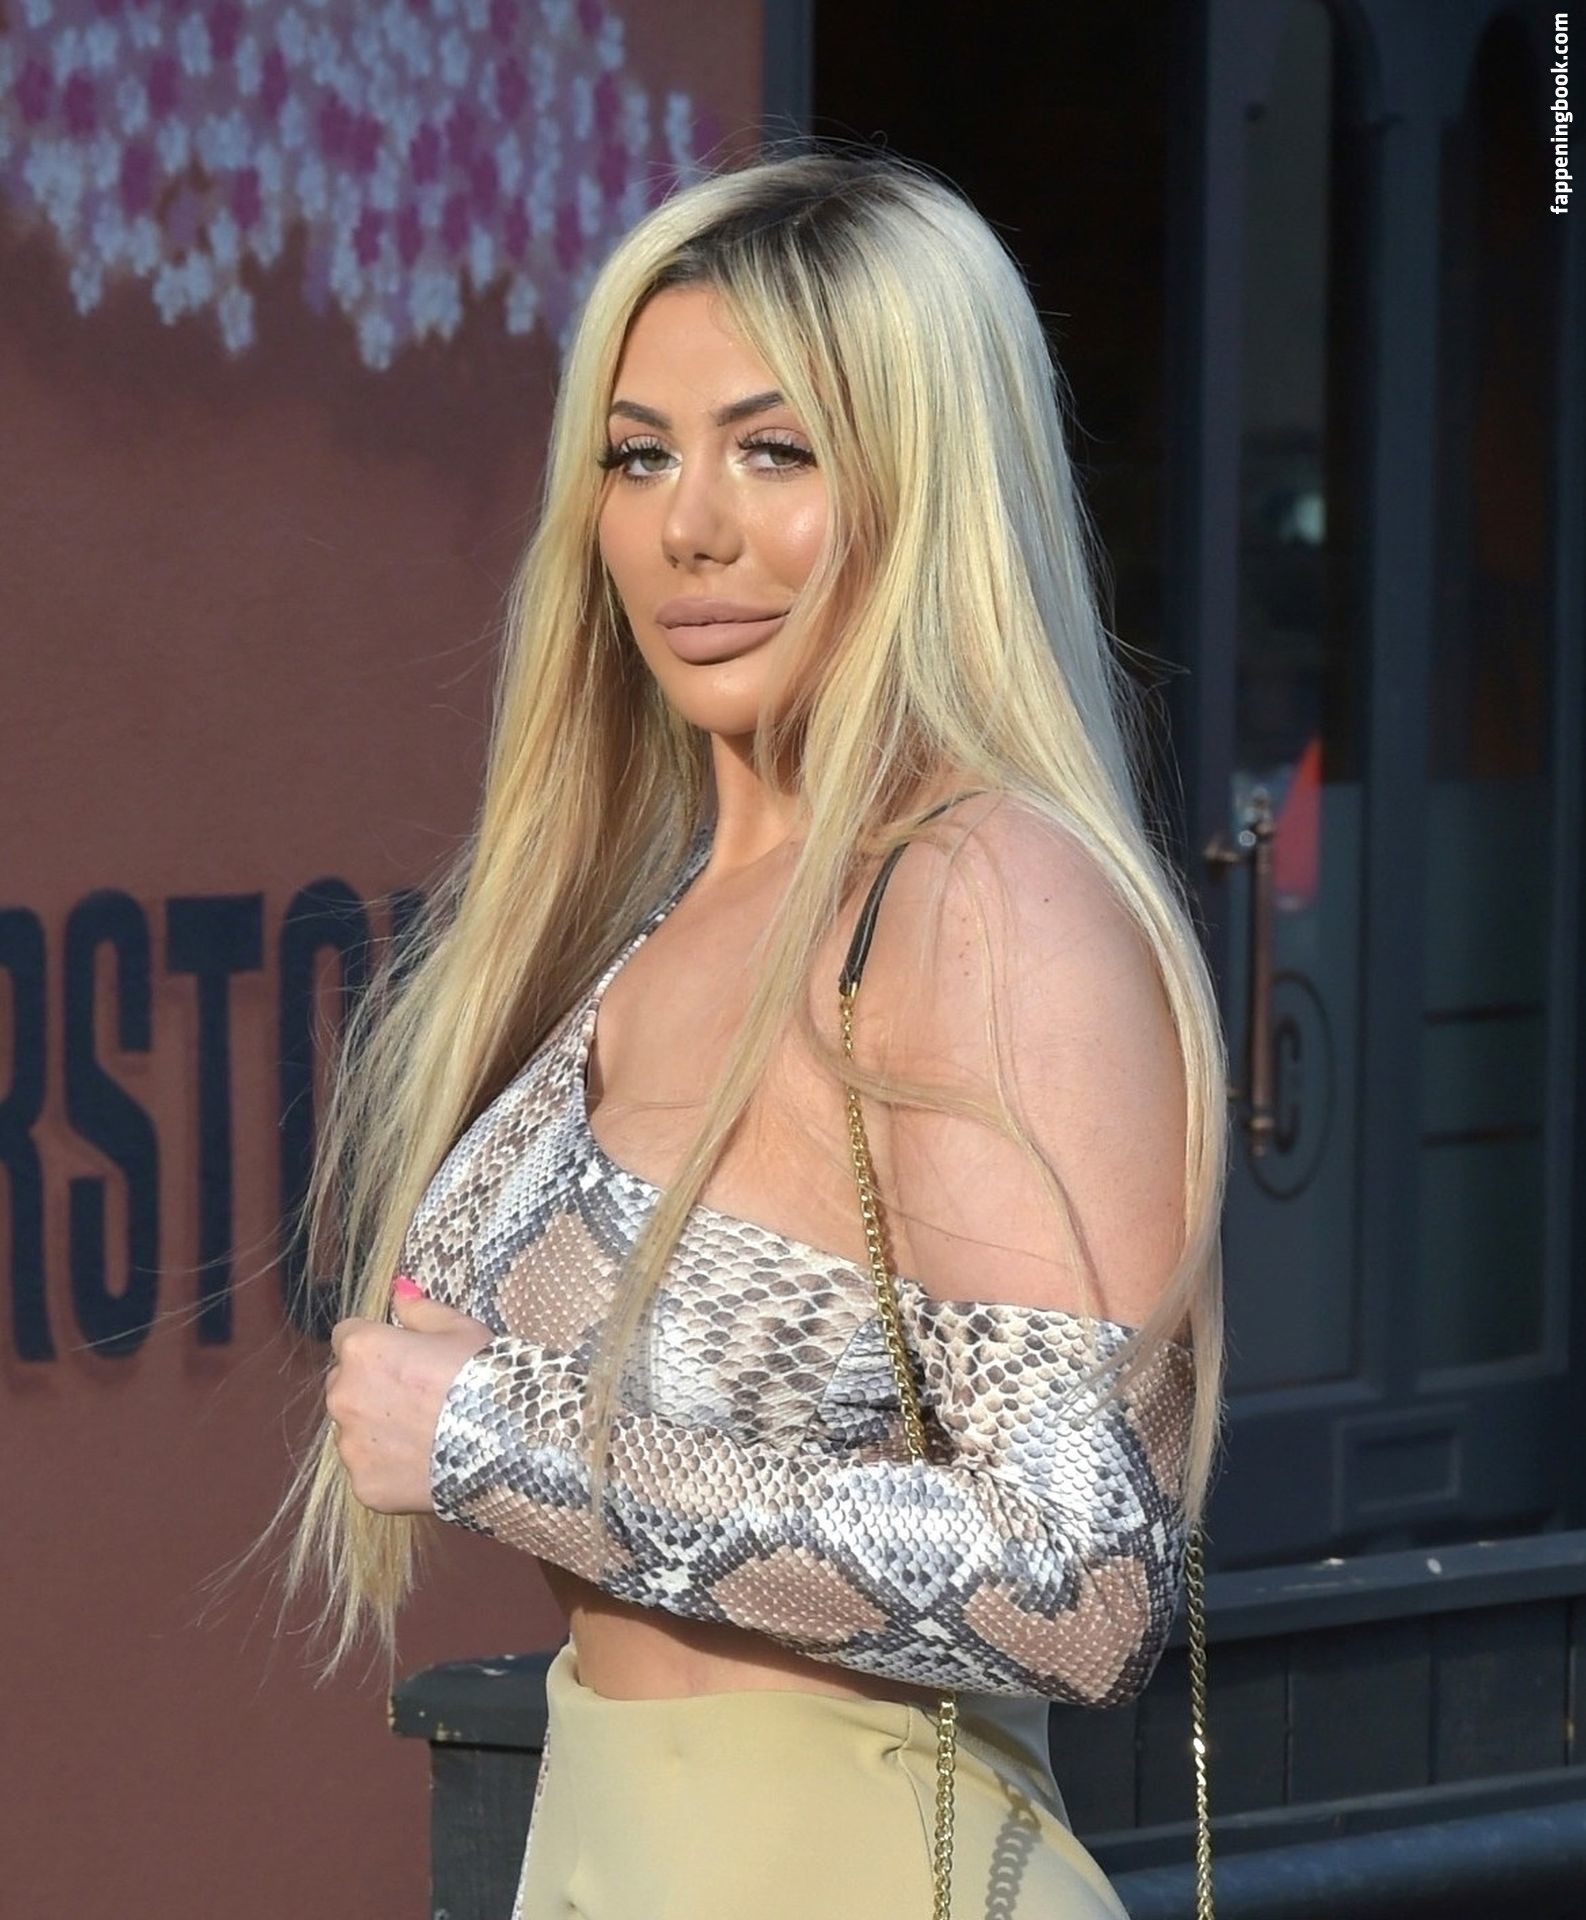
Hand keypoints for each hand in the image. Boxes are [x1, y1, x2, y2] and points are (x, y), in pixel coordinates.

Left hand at [326, 1281, 494, 1514]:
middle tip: (416, 1397)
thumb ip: (419, 1309)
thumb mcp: (459, 1328)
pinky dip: (388, 1467)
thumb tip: (398, 1289)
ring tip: (423, 1433)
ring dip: (376, 1428)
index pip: (347, 1336)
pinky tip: (422, 1462)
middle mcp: (344, 1394)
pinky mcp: (362, 1484)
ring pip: (353, 1429)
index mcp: (363, 1349)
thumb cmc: (483, 1376)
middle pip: (344, 1383)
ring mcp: (351, 1444)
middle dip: (370, 1386)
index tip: (403, 1356)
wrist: (505, 1443)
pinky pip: (368, 1470)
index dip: (378, 1345)